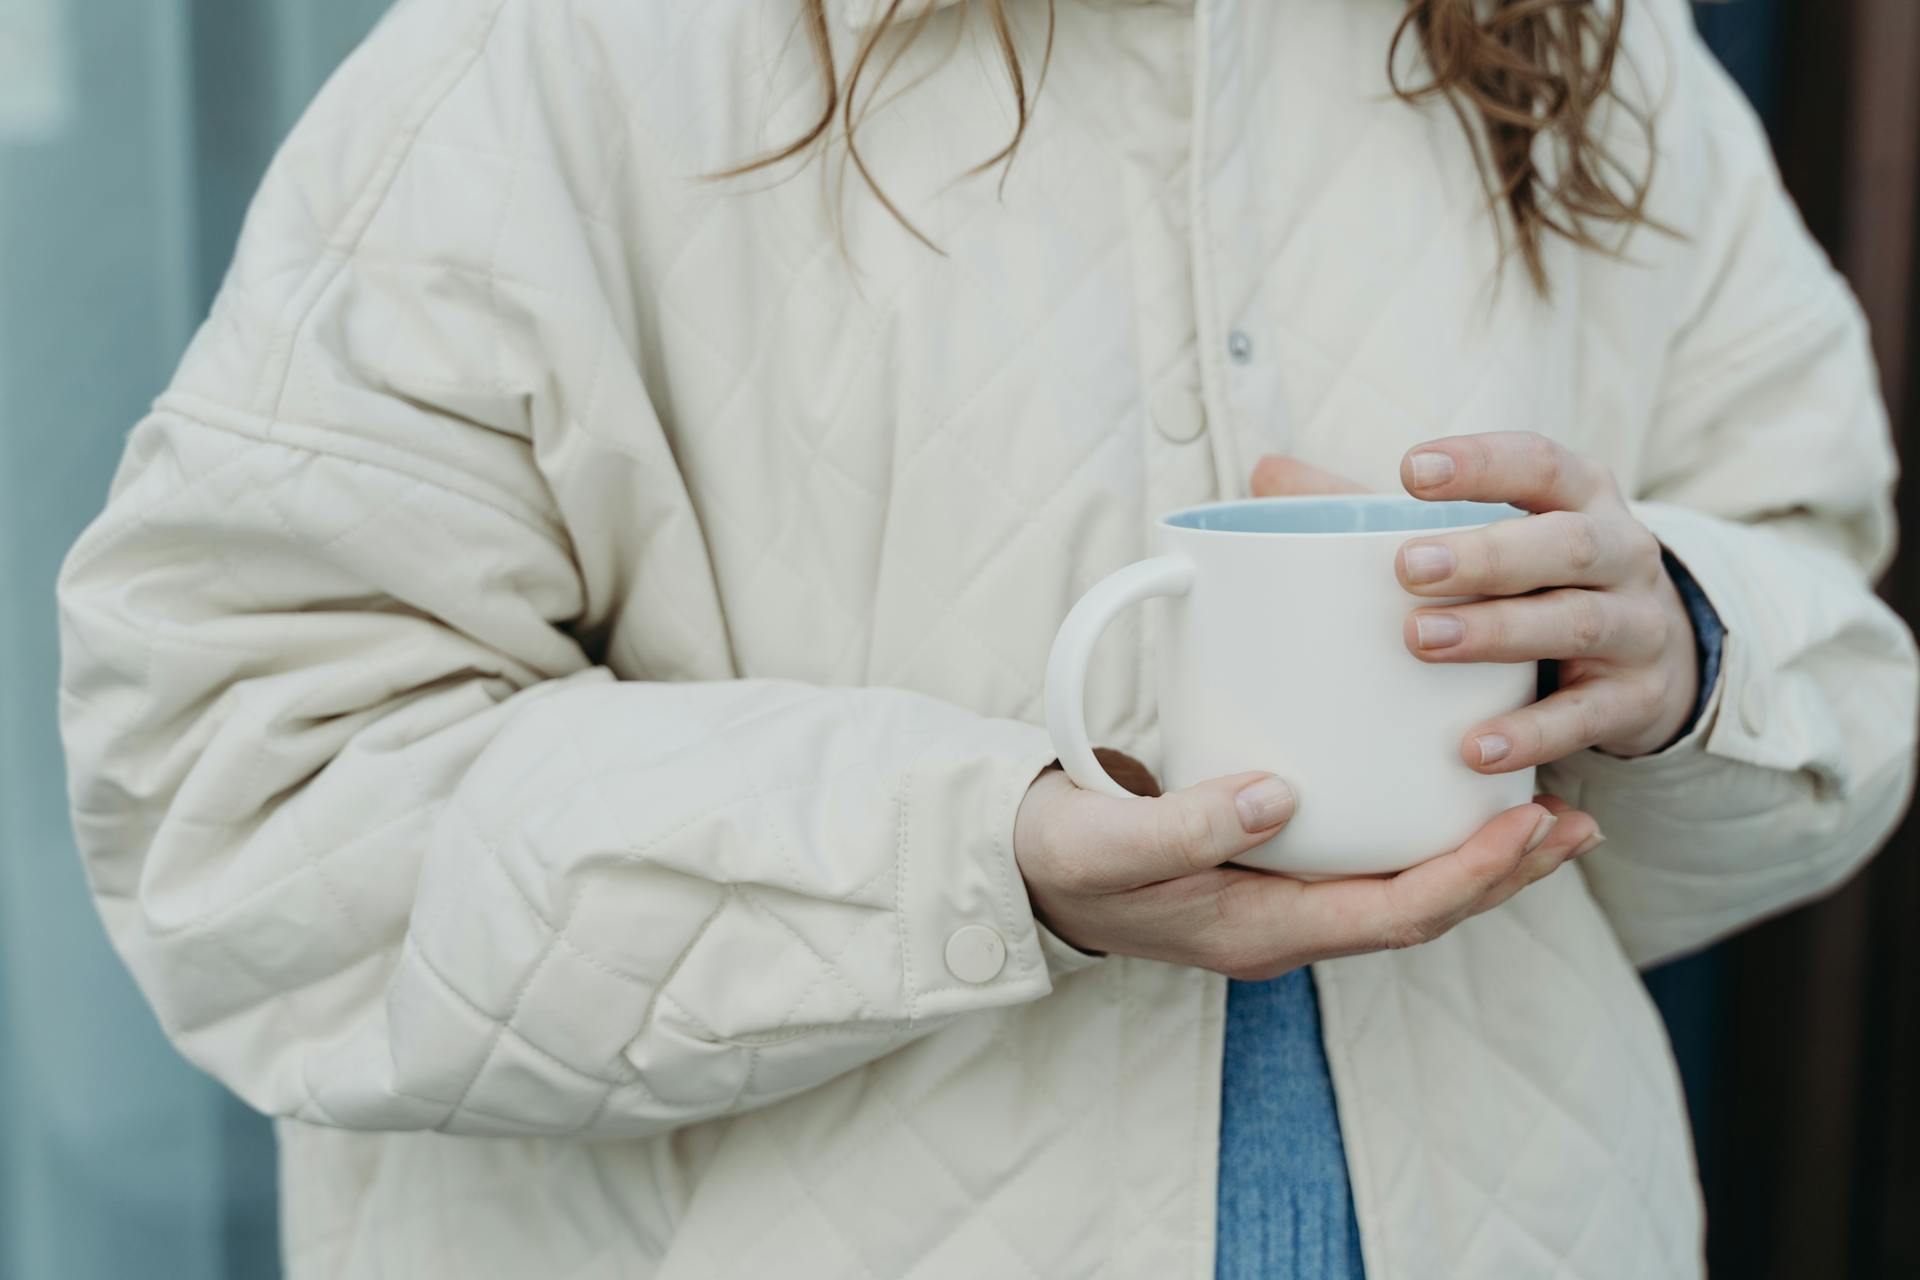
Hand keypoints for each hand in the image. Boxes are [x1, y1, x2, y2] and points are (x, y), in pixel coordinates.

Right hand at [1014, 766, 1601, 976]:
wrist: (1020, 866)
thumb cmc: (1061, 854)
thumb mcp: (1106, 843)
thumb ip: (1184, 826)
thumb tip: (1279, 797)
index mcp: (1256, 931)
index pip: (1392, 916)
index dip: (1469, 876)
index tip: (1529, 825)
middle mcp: (1285, 924)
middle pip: (1422, 908)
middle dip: (1503, 869)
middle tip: (1578, 821)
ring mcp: (1281, 896)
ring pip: (1404, 885)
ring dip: (1478, 852)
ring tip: (1545, 809)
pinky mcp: (1273, 859)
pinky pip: (1370, 855)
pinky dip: (1421, 827)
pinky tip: (1442, 784)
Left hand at [1250, 435, 1700, 768]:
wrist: (1650, 655)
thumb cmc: (1533, 577)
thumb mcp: (1478, 531)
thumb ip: (1373, 508)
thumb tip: (1267, 473)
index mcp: (1576, 495)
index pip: (1538, 462)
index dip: (1481, 462)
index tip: (1410, 470)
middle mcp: (1620, 551)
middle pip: (1563, 544)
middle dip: (1486, 555)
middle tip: (1408, 569)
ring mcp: (1637, 626)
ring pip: (1576, 622)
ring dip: (1498, 632)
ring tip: (1422, 642)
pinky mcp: (1636, 699)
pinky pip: (1586, 717)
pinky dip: (1531, 732)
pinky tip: (1473, 748)